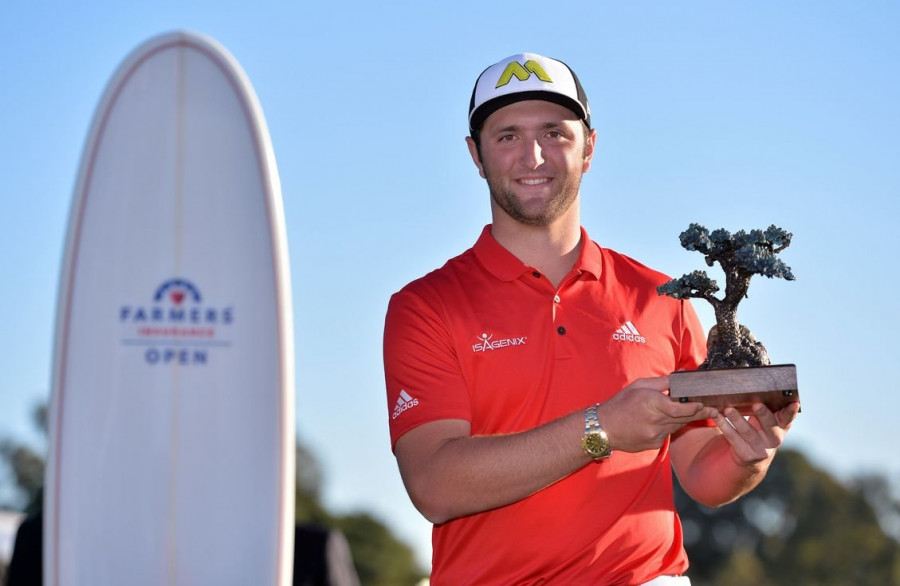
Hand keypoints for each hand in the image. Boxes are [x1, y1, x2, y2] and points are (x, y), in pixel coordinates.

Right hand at [597, 376, 717, 452]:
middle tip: (713, 409)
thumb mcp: (639, 386)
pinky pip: (669, 434)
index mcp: (652, 403)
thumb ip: (662, 382)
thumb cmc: (620, 404)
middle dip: (699, 413)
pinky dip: (671, 427)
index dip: (696, 407)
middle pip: (684, 418)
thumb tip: (681, 375)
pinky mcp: (654, 444)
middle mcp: (656, 421)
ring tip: (698, 412)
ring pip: (678, 426)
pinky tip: (667, 421)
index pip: (682, 408)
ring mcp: (655, 435)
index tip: (706, 403)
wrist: (604, 428)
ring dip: (686, 419)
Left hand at [713, 401, 800, 466]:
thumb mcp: (766, 420)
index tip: (794, 403)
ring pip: (748, 432)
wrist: (751, 457)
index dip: (791, 412)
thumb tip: (764, 379)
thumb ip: (770, 407)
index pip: (788, 418)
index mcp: (781, 427)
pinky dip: (724, 426)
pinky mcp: (746, 455)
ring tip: (728, 409)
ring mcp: (761, 449)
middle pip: (770, 426)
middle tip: (756, 405)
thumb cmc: (758, 429)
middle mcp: (774, 439)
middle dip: (763, 415)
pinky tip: (717, 416)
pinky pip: (733, 438)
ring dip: (737, 419)